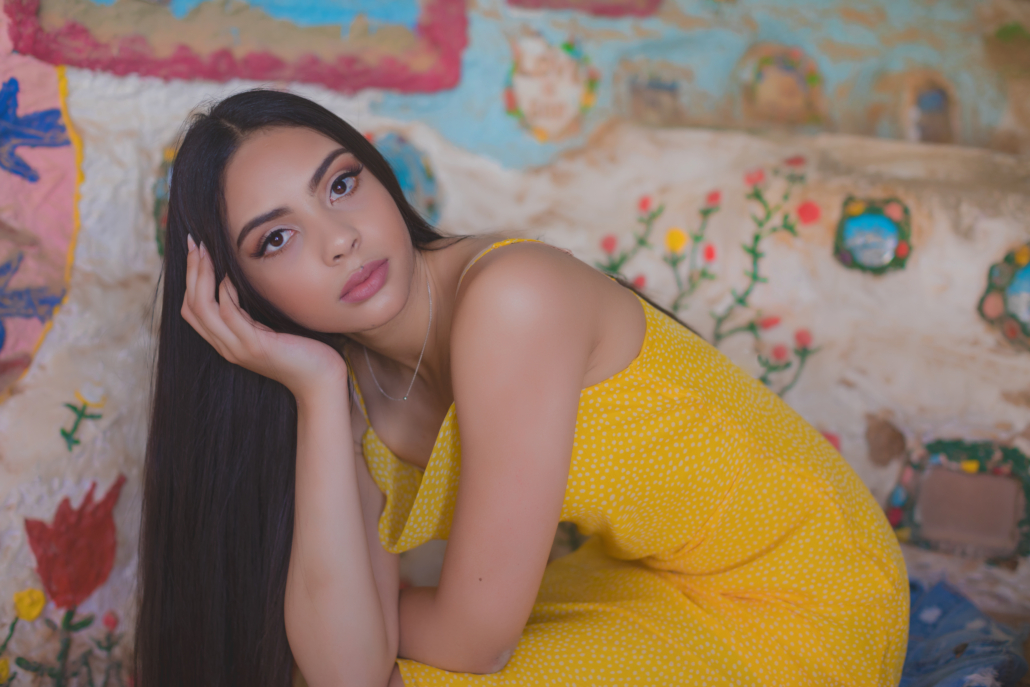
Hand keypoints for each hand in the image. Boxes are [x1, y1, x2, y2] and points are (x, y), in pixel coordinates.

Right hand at [180, 236, 347, 399]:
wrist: (320, 381)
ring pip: (203, 308)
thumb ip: (252, 314)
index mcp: (227, 342)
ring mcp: (238, 348)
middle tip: (194, 243)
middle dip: (191, 272)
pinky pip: (230, 314)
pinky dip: (226, 292)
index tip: (195, 250)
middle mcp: (226, 346)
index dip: (189, 280)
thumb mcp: (270, 329)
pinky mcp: (255, 346)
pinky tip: (229, 276)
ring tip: (205, 252)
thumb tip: (242, 283)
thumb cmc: (302, 351)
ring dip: (201, 276)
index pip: (192, 310)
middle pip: (191, 306)